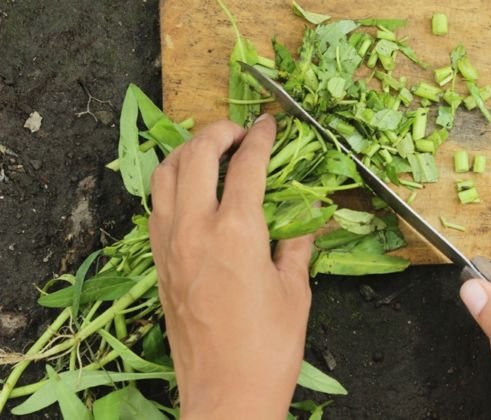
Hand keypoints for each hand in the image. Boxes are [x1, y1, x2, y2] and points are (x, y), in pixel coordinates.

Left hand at [149, 116, 313, 418]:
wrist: (226, 394)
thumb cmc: (270, 347)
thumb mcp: (295, 290)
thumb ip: (298, 244)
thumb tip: (310, 219)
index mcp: (237, 232)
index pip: (247, 165)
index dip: (261, 138)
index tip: (270, 123)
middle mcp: (196, 229)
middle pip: (195, 155)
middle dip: (218, 131)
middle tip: (239, 132)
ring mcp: (170, 245)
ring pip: (164, 175)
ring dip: (186, 152)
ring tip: (209, 151)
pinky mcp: (158, 263)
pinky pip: (156, 206)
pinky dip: (172, 184)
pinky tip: (190, 190)